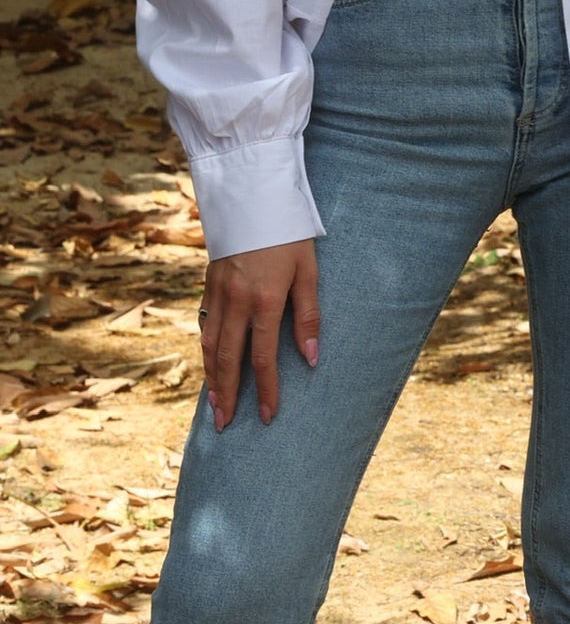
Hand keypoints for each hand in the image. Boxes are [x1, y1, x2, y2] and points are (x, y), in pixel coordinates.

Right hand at [201, 239, 318, 431]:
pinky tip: (210, 365)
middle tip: (226, 425)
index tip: (268, 416)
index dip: (266, 390)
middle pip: (228, 359)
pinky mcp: (209, 283)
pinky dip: (205, 350)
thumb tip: (311, 358)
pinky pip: (204, 325)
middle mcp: (236, 301)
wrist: (254, 198)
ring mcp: (218, 292)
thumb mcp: (308, 272)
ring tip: (214, 406)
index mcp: (265, 301)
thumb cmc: (289, 235)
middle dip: (229, 395)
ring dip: (211, 378)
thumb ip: (308, 316)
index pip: (263, 358)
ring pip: (210, 345)